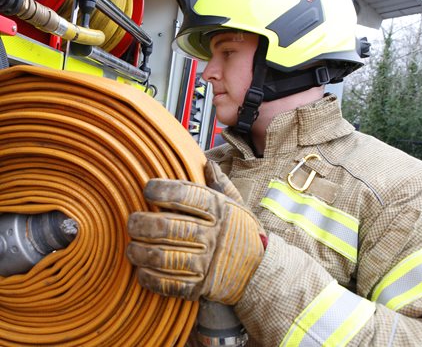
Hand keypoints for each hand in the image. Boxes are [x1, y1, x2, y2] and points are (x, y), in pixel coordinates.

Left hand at [127, 160, 264, 303]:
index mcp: (220, 210)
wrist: (260, 270)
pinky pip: (170, 284)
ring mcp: (207, 263)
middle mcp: (213, 235)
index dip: (163, 190)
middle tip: (132, 222)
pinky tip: (142, 270)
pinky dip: (150, 278)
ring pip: (164, 257)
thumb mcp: (236, 204)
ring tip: (132, 247)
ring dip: (140, 252)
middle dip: (143, 224)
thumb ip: (220, 184)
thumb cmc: (241, 231)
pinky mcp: (201, 287)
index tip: (148, 189)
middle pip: (169, 227)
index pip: (187, 196)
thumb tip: (207, 162)